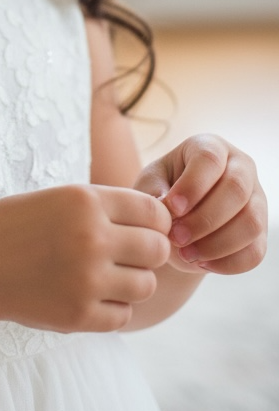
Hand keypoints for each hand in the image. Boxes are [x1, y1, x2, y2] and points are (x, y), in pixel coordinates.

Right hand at [0, 184, 171, 332]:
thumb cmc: (17, 225)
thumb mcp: (60, 198)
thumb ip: (106, 208)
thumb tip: (159, 222)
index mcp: (86, 201)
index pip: (154, 212)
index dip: (156, 222)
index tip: (143, 229)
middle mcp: (91, 238)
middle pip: (158, 249)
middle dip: (148, 252)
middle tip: (127, 255)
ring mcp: (87, 279)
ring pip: (146, 285)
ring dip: (133, 282)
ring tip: (107, 276)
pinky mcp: (79, 315)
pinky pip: (124, 314)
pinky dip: (114, 308)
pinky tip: (91, 296)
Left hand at [134, 134, 267, 275]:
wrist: (176, 221)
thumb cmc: (161, 192)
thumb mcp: (150, 185)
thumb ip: (154, 193)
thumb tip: (166, 208)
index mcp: (211, 146)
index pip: (210, 159)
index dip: (192, 185)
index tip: (171, 208)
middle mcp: (241, 168)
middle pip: (236, 189)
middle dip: (205, 218)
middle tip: (176, 237)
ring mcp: (256, 200)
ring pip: (251, 223)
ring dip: (217, 244)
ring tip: (185, 254)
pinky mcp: (261, 233)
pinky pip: (255, 252)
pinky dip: (227, 263)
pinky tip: (201, 263)